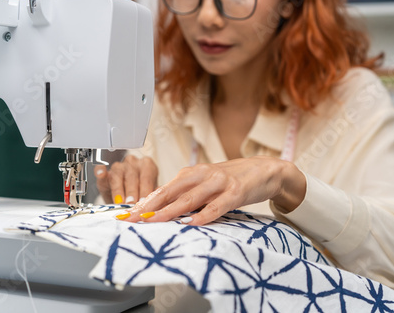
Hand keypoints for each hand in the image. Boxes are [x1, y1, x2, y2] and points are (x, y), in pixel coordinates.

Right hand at [95, 155, 157, 204]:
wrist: (126, 198)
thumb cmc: (140, 195)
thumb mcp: (149, 194)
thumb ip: (152, 196)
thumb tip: (156, 203)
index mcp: (147, 166)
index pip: (147, 177)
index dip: (145, 191)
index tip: (143, 203)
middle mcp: (133, 163)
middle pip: (132, 176)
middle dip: (132, 192)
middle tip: (131, 205)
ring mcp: (118, 166)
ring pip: (117, 175)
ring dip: (119, 190)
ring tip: (120, 202)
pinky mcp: (104, 172)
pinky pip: (101, 169)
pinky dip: (101, 172)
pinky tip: (102, 175)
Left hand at [118, 156, 305, 224]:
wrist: (265, 170)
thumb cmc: (231, 180)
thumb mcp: (206, 183)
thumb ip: (187, 194)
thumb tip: (161, 211)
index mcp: (192, 173)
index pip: (163, 188)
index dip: (145, 201)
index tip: (127, 214)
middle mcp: (202, 175)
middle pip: (171, 192)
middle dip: (150, 206)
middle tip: (132, 219)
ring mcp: (219, 182)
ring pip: (190, 198)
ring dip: (170, 211)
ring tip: (154, 221)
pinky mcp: (236, 192)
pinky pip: (217, 205)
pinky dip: (203, 215)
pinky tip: (191, 223)